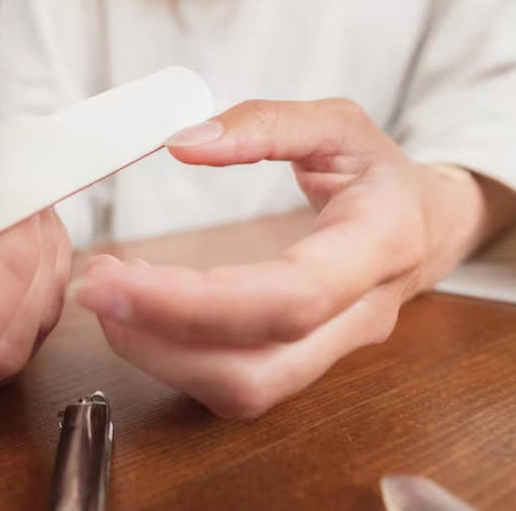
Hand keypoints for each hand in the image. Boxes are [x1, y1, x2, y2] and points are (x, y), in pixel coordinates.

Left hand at [73, 100, 515, 418]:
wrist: (422, 228)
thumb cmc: (378, 174)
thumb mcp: (338, 124)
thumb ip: (265, 124)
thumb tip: (183, 142)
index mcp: (379, 245)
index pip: (292, 297)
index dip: (196, 301)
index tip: (114, 277)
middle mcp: (360, 319)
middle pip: (259, 368)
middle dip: (160, 339)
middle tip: (93, 287)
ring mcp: (332, 354)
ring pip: (242, 391)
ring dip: (158, 354)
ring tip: (110, 295)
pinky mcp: (300, 365)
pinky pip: (232, 385)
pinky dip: (174, 356)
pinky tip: (141, 310)